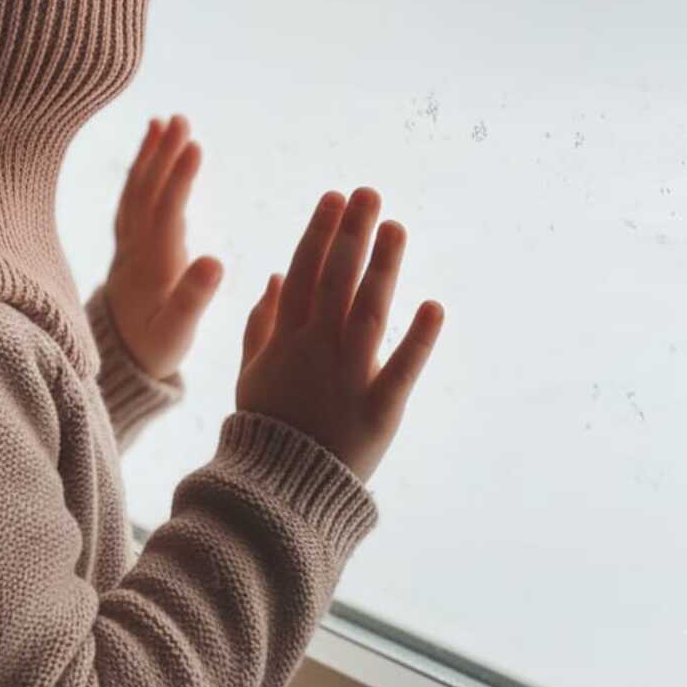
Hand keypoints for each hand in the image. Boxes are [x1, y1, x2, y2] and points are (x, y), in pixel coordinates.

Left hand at [103, 114, 223, 381]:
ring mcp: (128, 243)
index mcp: (153, 264)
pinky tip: (148, 150)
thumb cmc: (155, 347)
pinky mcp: (127, 243)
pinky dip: (139, 170)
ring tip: (161, 121)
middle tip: (180, 119)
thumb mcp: (177, 332)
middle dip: (164, 154)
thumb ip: (194, 298)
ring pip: (136, 191)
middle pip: (148, 192)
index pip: (166, 212)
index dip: (179, 178)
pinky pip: (131, 198)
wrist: (120, 360)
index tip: (194, 144)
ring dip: (149, 155)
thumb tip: (216, 260)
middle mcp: (136, 247)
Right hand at [236, 187, 444, 485]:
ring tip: (396, 227)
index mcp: (286, 337)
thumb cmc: (268, 426)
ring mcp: (347, 377)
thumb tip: (277, 274)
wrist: (278, 493)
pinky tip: (434, 305)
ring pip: (368, 312)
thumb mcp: (252, 371)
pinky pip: (401, 370)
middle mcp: (316, 349)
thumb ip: (262, 322)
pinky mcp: (379, 410)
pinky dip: (418, 339)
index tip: (335, 197)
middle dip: (353, 233)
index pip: (304, 271)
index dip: (320, 231)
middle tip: (369, 193)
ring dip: (383, 267)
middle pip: (336, 280)